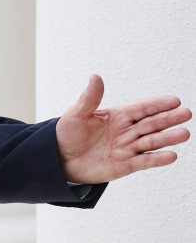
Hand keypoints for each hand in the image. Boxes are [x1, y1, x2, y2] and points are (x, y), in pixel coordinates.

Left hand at [56, 74, 190, 183]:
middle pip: (150, 124)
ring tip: (184, 133)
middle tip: (186, 113)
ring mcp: (126, 148)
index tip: (174, 100)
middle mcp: (125, 131)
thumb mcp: (77, 114)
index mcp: (116, 116)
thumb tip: (95, 77)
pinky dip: (157, 159)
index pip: (140, 109)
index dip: (156, 104)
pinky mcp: (125, 165)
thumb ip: (89, 98)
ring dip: (167, 138)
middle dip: (168, 119)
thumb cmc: (68, 134)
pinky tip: (171, 155)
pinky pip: (143, 161)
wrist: (60, 159)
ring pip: (151, 142)